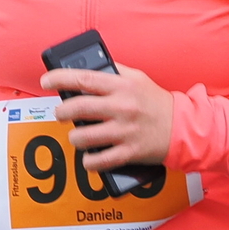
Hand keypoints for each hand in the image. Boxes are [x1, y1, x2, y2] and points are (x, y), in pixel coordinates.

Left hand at [40, 61, 173, 171]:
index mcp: (122, 86)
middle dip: (62, 111)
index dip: (59, 78)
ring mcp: (125, 131)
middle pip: (78, 108)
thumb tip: (87, 68)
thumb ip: (113, 72)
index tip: (46, 81)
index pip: (84, 79)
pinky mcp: (129, 152)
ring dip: (74, 136)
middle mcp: (122, 107)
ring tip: (77, 134)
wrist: (183, 127)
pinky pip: (100, 160)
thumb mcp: (137, 78)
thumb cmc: (156, 101)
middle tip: (61, 113)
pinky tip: (88, 157)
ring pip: (84, 136)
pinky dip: (89, 161)